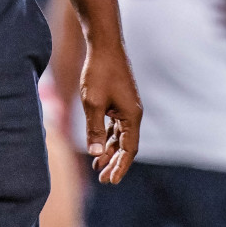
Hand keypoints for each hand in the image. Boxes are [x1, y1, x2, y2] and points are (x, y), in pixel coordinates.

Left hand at [79, 40, 141, 184]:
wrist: (104, 44)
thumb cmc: (99, 72)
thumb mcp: (93, 103)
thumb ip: (94, 129)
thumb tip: (95, 155)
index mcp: (132, 116)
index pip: (129, 149)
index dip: (120, 166)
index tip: (111, 181)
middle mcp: (133, 113)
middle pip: (126, 145)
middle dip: (115, 163)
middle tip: (103, 180)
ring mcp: (126, 107)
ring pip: (120, 136)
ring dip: (109, 151)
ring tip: (97, 167)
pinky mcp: (118, 101)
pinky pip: (115, 126)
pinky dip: (107, 137)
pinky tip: (98, 146)